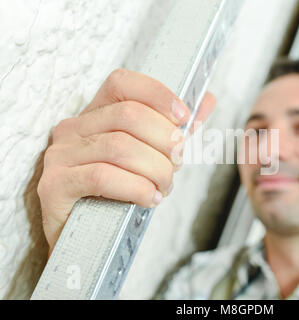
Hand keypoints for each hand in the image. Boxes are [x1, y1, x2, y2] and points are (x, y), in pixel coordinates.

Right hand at [37, 69, 215, 253]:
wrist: (84, 236)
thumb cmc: (119, 190)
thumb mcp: (150, 155)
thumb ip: (174, 128)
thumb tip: (207, 100)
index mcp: (96, 114)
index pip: (123, 83)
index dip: (158, 94)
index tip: (184, 117)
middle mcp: (74, 128)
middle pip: (129, 115)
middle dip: (165, 141)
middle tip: (177, 163)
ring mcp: (61, 155)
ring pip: (120, 147)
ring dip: (156, 169)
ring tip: (165, 186)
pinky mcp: (55, 184)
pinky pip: (102, 177)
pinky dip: (136, 188)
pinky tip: (150, 198)